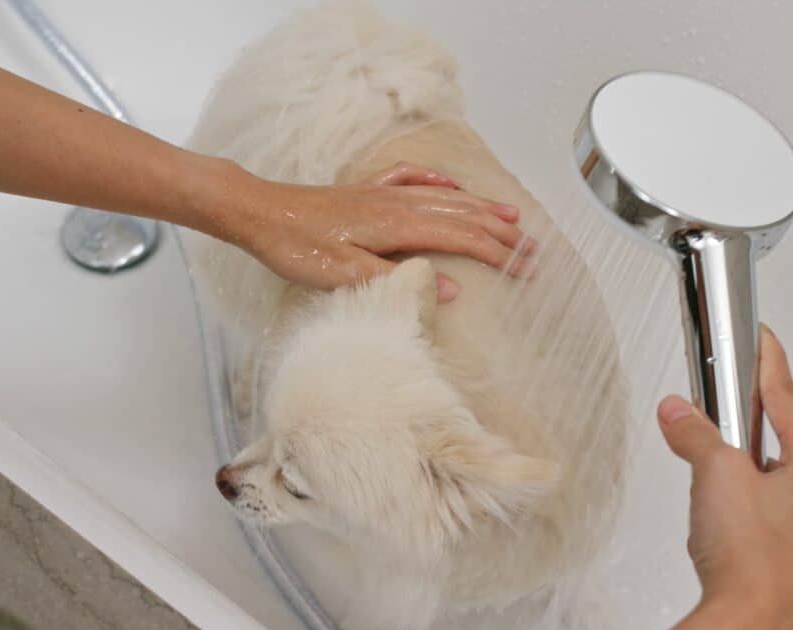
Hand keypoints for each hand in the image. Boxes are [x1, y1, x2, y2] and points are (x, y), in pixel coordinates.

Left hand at [232, 162, 536, 300]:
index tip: (524, 266)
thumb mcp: (346, 275)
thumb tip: (451, 288)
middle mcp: (396, 203)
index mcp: (396, 226)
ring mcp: (382, 193)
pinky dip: (437, 181)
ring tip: (511, 214)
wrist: (260, 212)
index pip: (459, 238)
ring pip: (443, 197)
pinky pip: (411, 179)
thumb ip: (399, 280)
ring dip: (479, 206)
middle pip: (460, 214)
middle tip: (532, 247)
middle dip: (500, 231)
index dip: (495, 252)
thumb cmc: (297, 247)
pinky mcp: (365, 191)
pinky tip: (449, 184)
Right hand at [657, 325, 792, 629]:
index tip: (762, 340)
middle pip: (777, 442)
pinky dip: (737, 512)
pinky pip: (761, 520)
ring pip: (768, 484)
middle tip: (712, 415)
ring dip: (735, 476)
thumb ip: (695, 435)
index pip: (787, 398)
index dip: (768, 363)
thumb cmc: (752, 557)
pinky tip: (715, 524)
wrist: (753, 626)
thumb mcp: (715, 474)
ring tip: (706, 483)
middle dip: (740, 429)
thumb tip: (679, 412)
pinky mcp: (788, 561)